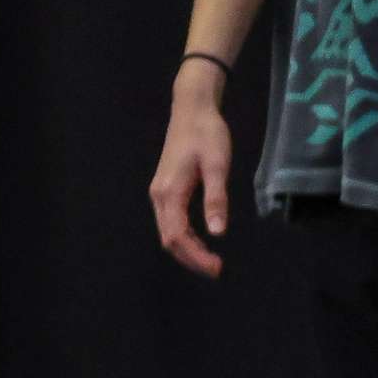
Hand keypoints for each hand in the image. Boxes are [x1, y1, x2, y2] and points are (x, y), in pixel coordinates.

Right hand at [148, 84, 235, 277]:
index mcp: (170, 193)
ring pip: (168, 232)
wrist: (191, 108)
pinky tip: (201, 239)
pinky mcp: (165, 189)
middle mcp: (159, 196)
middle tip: (216, 269)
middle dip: (191, 258)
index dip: (196, 257)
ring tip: (210, 259)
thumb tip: (218, 233)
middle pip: (169, 239)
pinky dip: (184, 236)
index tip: (217, 267)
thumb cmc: (207, 133)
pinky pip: (170, 221)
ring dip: (187, 249)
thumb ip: (216, 199)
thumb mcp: (217, 165)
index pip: (178, 237)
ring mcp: (159, 193)